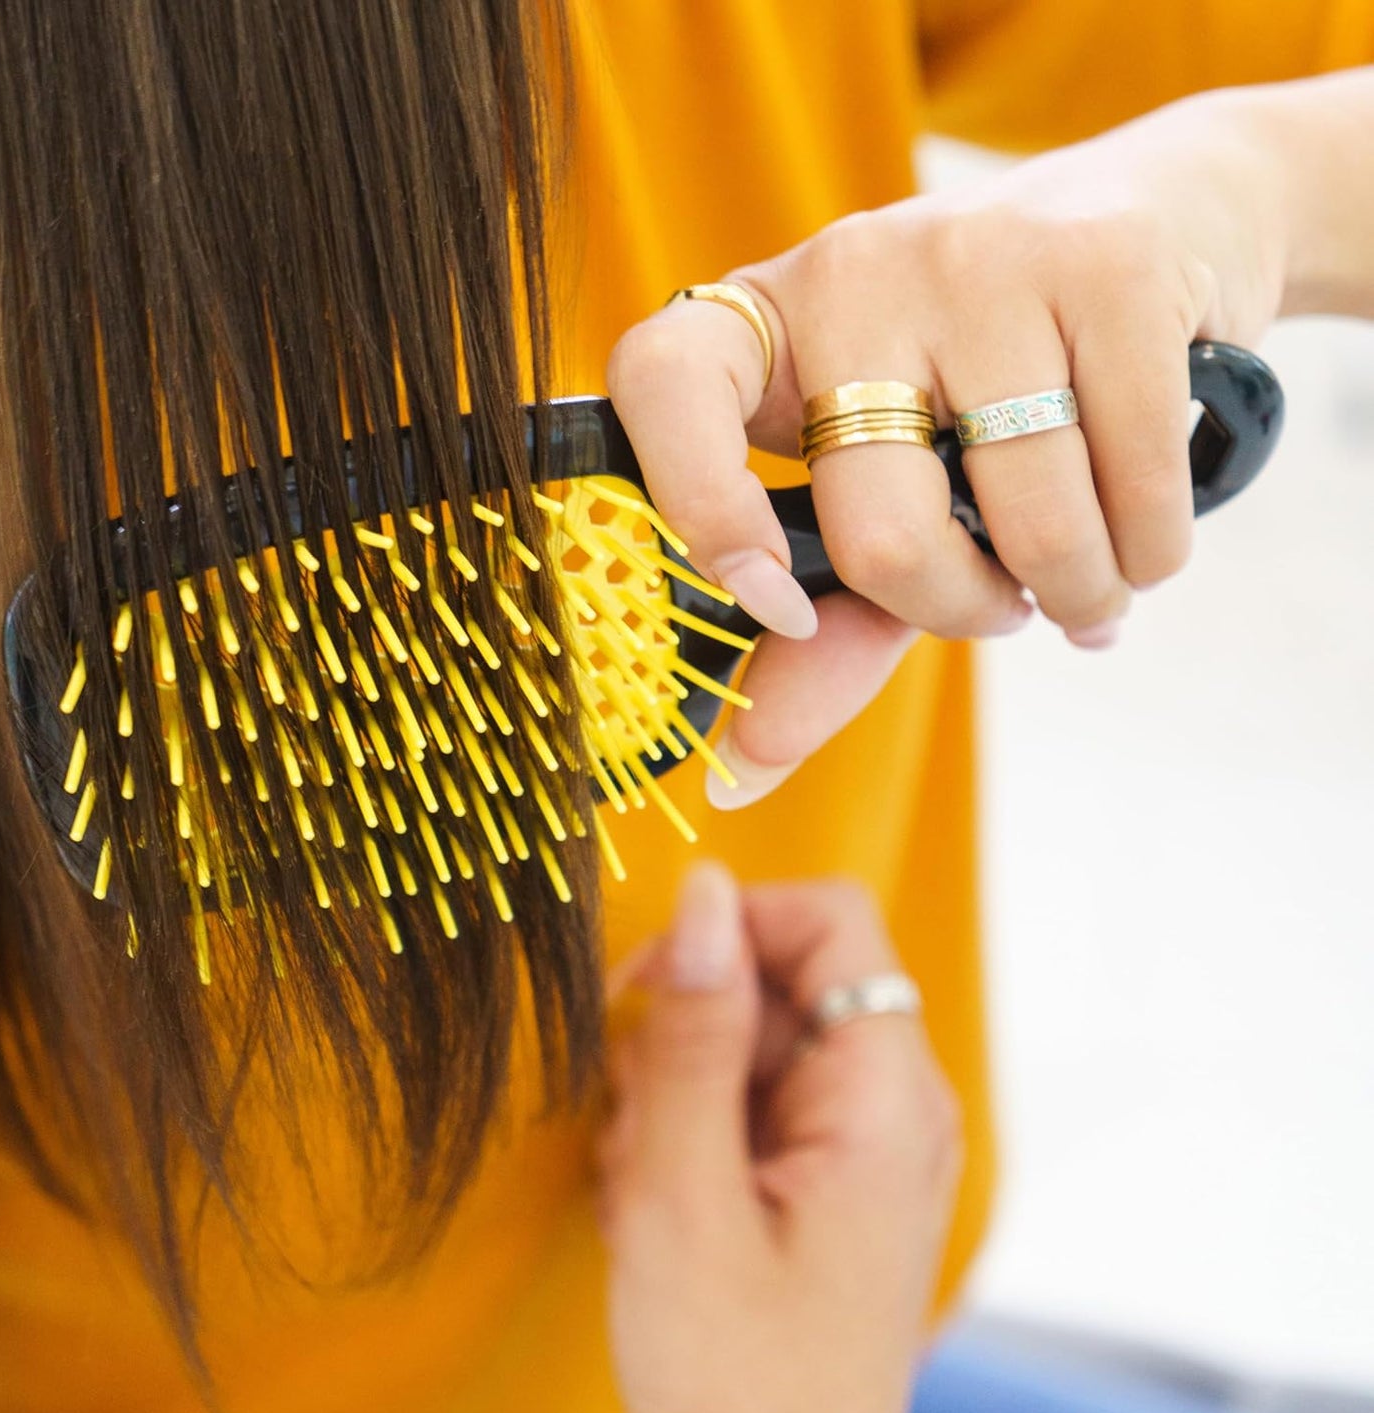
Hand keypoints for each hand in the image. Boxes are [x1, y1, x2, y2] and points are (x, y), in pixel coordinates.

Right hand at [600, 864, 961, 1412]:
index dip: (734, 928)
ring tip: (649, 1190)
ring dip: (676, 1095)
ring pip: (752, 1044)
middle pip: (780, 984)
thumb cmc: (739, 1385)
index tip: (652, 990)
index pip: (829, 921)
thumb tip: (703, 893)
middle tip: (639, 1132)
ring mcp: (864, 1144)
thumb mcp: (685, 1198)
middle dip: (688, 1036)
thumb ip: (691, 1037)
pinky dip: (691, 1135)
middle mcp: (893, 1106)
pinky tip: (664, 1206)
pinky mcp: (829, 1177)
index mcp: (887, 1098)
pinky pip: (752, 1102)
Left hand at [608, 85, 1297, 804]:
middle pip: (880, 529)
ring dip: (1076, 591)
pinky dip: (1150, 550)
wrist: (1160, 224)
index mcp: (760, 331)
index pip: (662, 383)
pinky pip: (1135, 478)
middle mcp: (847, 273)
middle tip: (1001, 608)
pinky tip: (1143, 534)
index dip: (699, 506)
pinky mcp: (1104, 258)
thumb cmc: (989, 400)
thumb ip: (820, 636)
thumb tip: (741, 776)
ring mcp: (973, 252)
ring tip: (1086, 575)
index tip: (774, 606)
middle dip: (963, 614)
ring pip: (1027, 517)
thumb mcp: (887, 503)